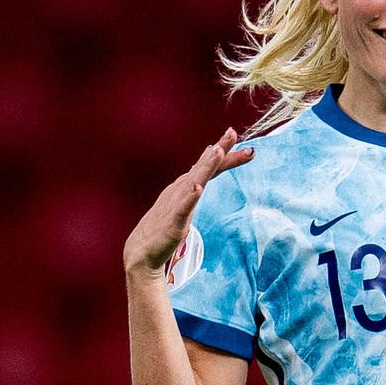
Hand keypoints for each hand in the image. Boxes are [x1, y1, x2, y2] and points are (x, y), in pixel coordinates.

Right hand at [123, 128, 253, 278]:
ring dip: (205, 166)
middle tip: (233, 132)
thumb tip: (208, 159)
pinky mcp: (172, 222)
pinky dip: (190, 197)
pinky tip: (197, 188)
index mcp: (185, 186)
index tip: (244, 141)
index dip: (225, 153)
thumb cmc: (164, 226)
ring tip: (217, 151)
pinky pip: (182, 208)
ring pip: (193, 181)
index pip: (209, 166)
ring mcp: (176, 204)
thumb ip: (196, 181)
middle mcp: (180, 190)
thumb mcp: (184, 200)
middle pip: (203, 167)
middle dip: (220, 150)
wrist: (141, 252)